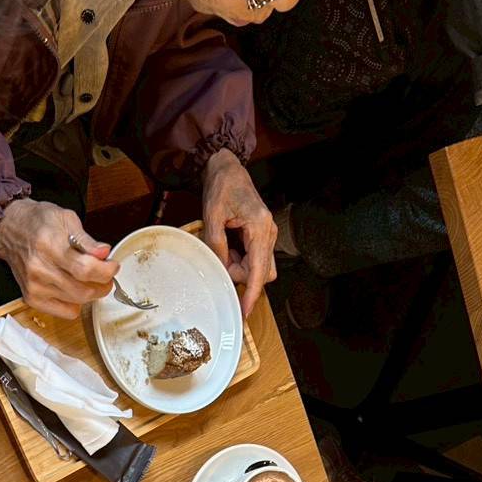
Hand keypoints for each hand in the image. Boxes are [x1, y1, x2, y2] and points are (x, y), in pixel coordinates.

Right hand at [0, 198, 117, 318]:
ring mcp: (35, 287)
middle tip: (106, 275)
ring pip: (77, 302)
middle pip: (83, 290)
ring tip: (92, 280)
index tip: (112, 266)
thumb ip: (87, 240)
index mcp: (49, 245)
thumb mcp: (66, 218)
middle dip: (103, 284)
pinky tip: (74, 289)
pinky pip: (66, 312)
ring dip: (92, 293)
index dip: (105, 271)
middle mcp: (40, 269)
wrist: (10, 231)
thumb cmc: (38, 222)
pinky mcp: (32, 299)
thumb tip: (104, 253)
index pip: (85, 269)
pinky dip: (77, 304)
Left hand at [201, 150, 276, 315]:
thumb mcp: (212, 216)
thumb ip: (217, 245)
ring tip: (223, 247)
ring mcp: (268, 235)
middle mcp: (269, 232)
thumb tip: (221, 270)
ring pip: (257, 268)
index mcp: (260, 227)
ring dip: (239, 267)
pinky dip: (240, 260)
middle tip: (220, 258)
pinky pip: (254, 259)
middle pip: (260, 273)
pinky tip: (228, 246)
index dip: (251, 294)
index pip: (258, 270)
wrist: (227, 169)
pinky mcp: (262, 236)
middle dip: (239, 274)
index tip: (244, 311)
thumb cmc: (221, 188)